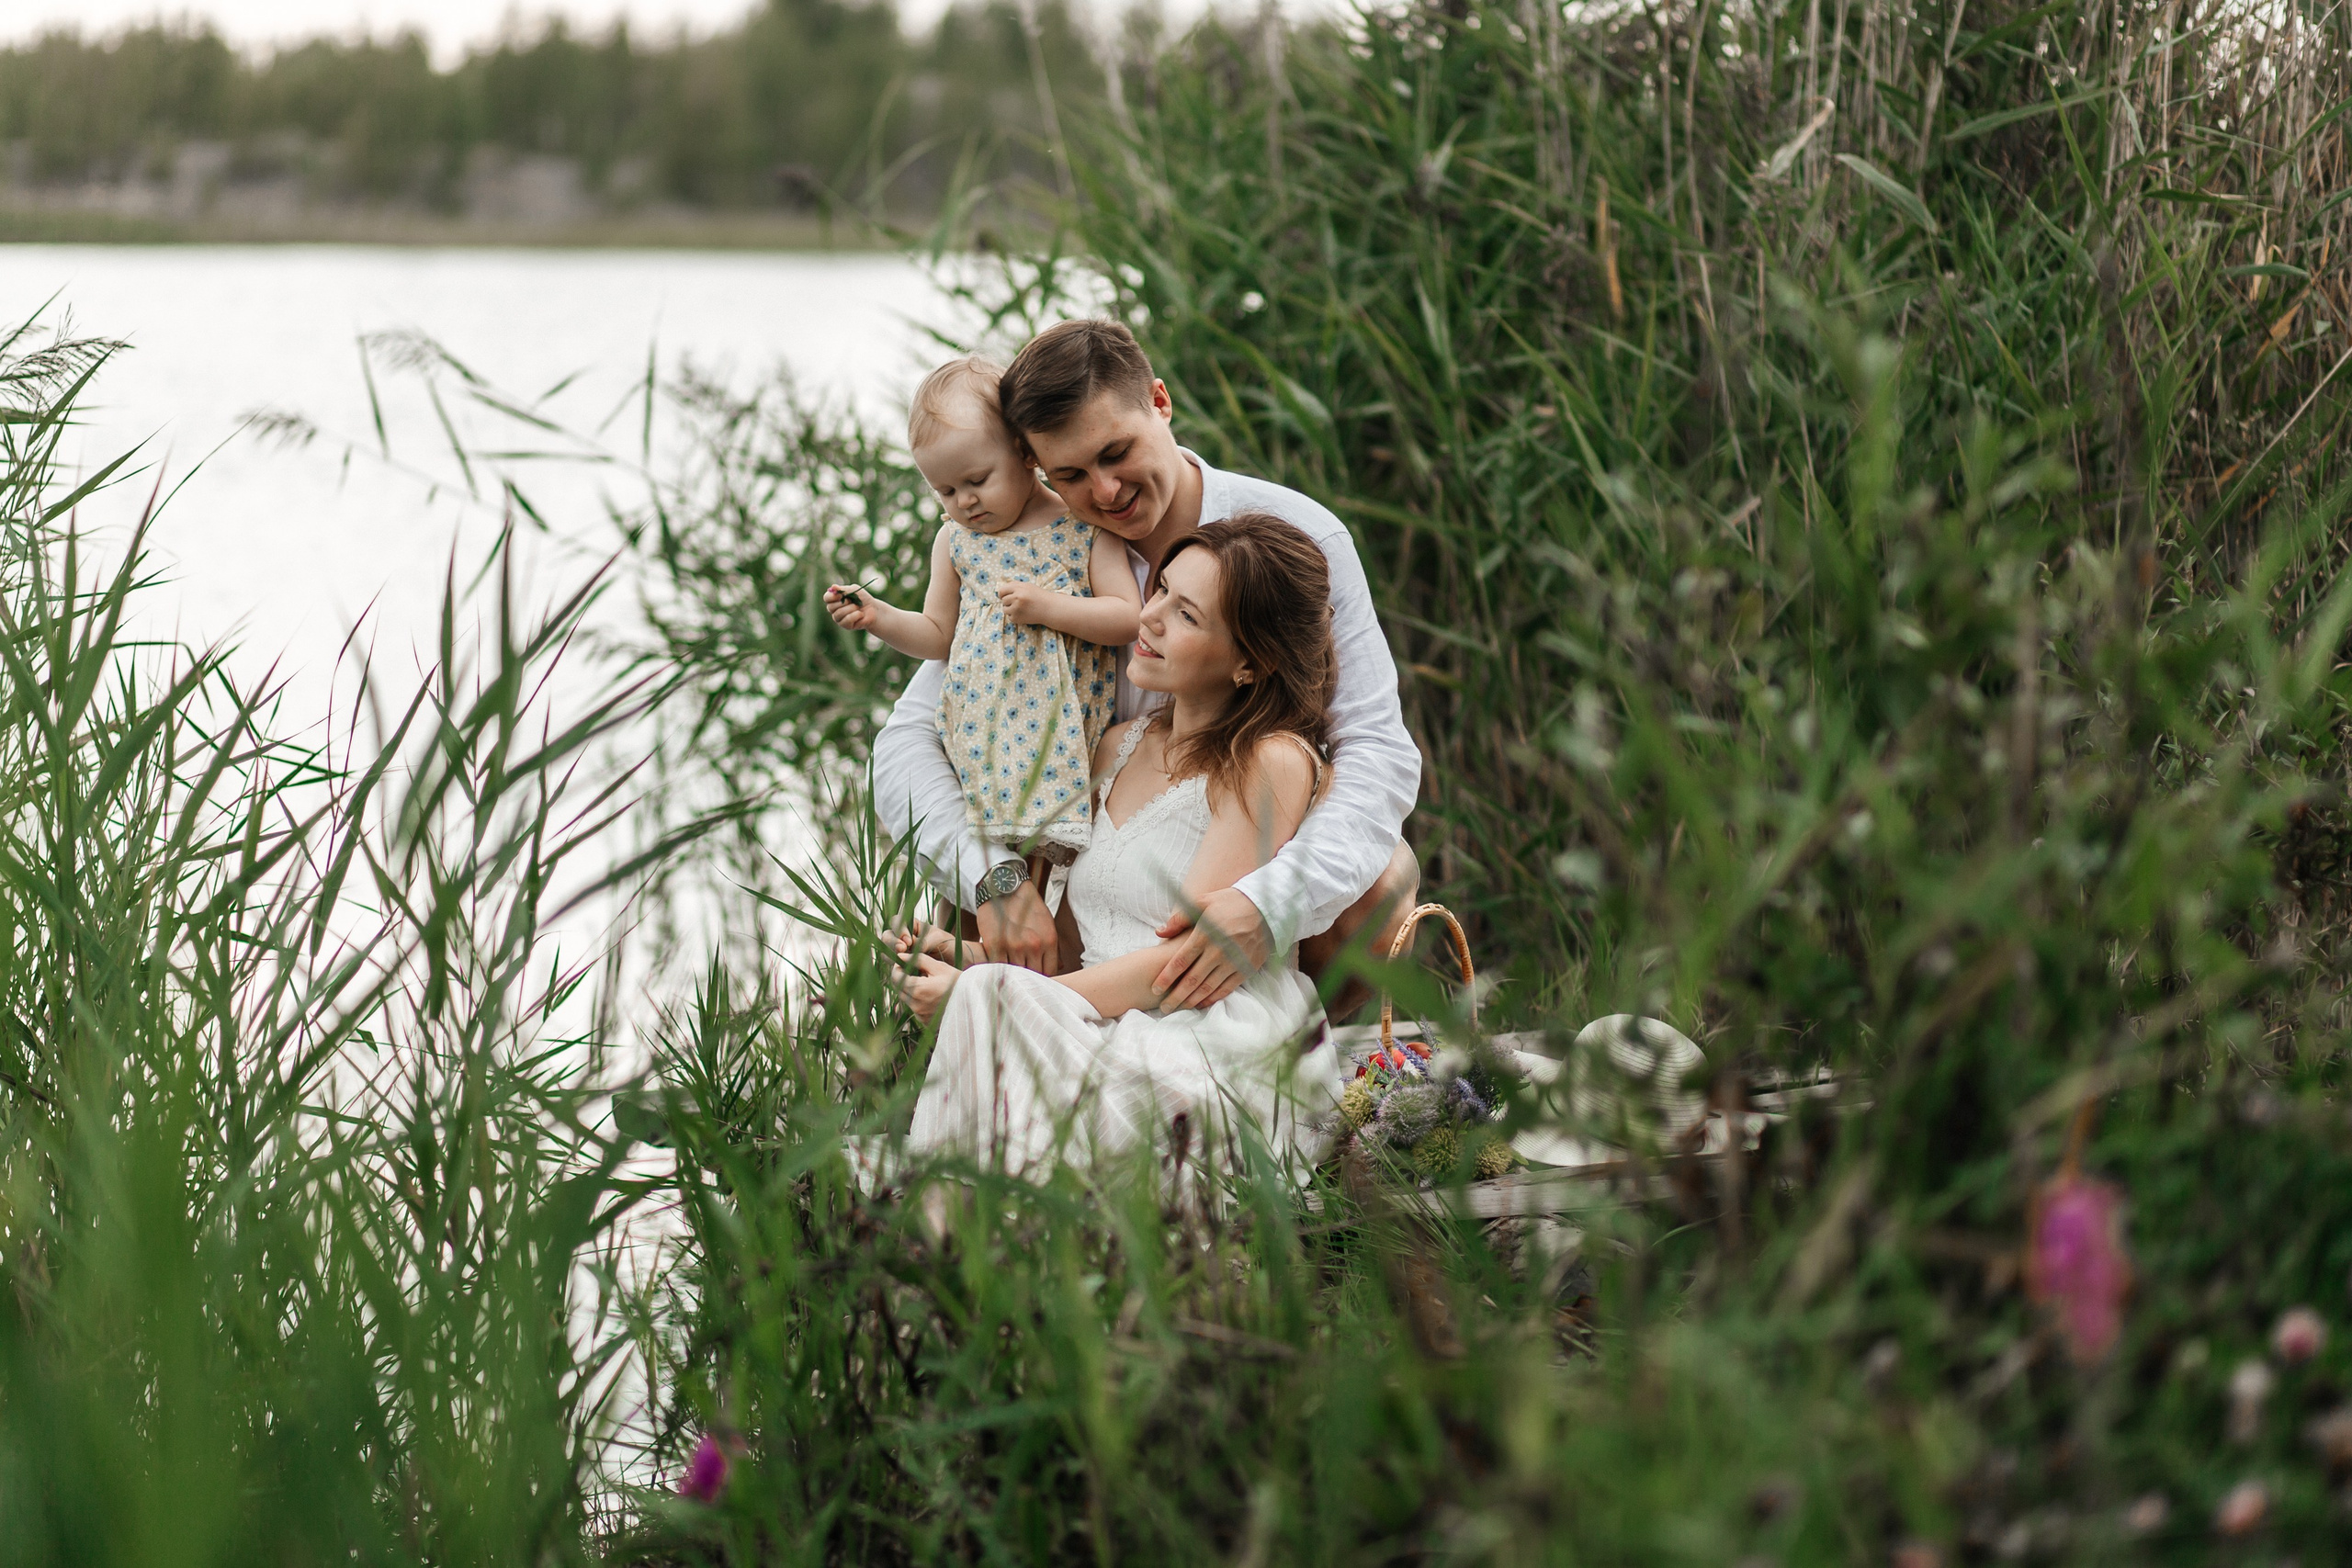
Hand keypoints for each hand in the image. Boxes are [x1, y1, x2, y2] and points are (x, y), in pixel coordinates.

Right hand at [825, 584, 878, 630]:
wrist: (873, 609)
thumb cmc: (862, 598)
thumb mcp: (854, 590)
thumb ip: (843, 589)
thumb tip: (833, 587)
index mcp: (834, 599)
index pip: (826, 598)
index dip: (832, 596)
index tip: (841, 594)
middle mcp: (834, 609)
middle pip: (830, 607)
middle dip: (843, 603)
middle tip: (851, 601)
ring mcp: (839, 618)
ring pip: (838, 614)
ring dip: (851, 608)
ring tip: (858, 607)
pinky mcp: (845, 625)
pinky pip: (846, 620)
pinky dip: (855, 615)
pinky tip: (860, 614)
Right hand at [892, 923, 968, 962]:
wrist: (956, 962)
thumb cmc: (948, 945)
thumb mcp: (939, 939)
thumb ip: (924, 941)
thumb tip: (911, 946)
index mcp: (911, 926)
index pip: (896, 921)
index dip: (898, 929)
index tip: (908, 939)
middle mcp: (902, 938)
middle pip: (887, 936)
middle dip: (892, 942)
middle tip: (902, 949)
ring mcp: (901, 953)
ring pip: (886, 952)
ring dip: (891, 956)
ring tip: (902, 961)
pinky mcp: (902, 966)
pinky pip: (892, 967)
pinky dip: (896, 969)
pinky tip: (905, 971)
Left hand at [896, 953, 960, 1023]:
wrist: (973, 1001)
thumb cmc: (957, 982)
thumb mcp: (939, 967)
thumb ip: (918, 959)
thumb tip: (900, 956)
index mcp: (918, 989)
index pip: (895, 978)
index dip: (897, 969)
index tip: (904, 964)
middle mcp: (916, 1005)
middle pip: (899, 989)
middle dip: (903, 979)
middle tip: (916, 972)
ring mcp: (920, 1015)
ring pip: (906, 999)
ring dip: (911, 990)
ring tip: (926, 984)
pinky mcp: (924, 1022)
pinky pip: (915, 1009)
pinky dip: (918, 1001)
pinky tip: (931, 996)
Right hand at [975, 880, 1056, 972]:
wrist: (1004, 887)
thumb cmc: (1026, 905)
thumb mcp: (1047, 922)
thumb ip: (1052, 946)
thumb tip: (1059, 967)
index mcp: (1049, 940)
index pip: (1050, 972)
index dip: (1044, 978)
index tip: (1038, 978)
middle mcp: (1033, 945)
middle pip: (1033, 975)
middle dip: (1029, 978)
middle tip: (1023, 977)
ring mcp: (1013, 946)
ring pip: (1015, 974)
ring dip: (1013, 974)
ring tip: (1011, 973)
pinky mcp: (995, 945)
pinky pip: (998, 967)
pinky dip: (998, 969)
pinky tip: (999, 967)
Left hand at [995, 580, 1056, 626]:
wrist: (1049, 608)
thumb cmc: (1038, 596)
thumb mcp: (1027, 586)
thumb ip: (1014, 586)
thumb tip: (1000, 591)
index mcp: (1019, 589)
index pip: (1002, 591)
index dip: (1002, 594)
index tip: (1004, 596)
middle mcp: (1017, 598)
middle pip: (1003, 600)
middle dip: (1008, 602)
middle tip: (1018, 603)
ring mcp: (1016, 609)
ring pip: (1005, 609)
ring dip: (1010, 610)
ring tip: (1021, 608)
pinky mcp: (1017, 619)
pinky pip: (1010, 617)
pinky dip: (1015, 616)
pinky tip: (1024, 614)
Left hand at [1153, 887, 1269, 1011]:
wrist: (1266, 908)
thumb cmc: (1230, 903)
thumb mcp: (1203, 902)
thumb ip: (1180, 918)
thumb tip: (1159, 933)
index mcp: (1205, 934)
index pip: (1180, 961)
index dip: (1166, 977)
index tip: (1155, 988)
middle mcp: (1218, 951)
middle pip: (1192, 979)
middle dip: (1175, 995)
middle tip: (1163, 1008)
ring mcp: (1233, 962)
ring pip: (1208, 987)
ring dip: (1192, 1000)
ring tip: (1179, 1009)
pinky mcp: (1246, 968)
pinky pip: (1227, 988)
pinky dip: (1213, 998)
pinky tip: (1202, 1004)